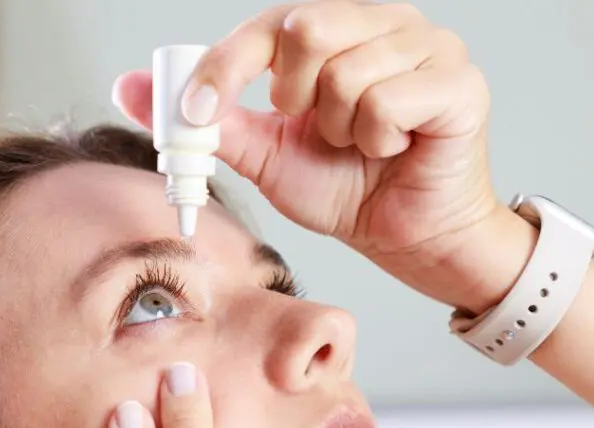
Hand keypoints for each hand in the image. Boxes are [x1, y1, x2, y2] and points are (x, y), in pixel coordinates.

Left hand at [113, 2, 505, 307]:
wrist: (406, 239)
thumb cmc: (348, 192)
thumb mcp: (266, 157)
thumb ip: (211, 122)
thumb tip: (133, 88)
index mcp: (337, 30)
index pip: (269, 24)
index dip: (225, 66)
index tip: (195, 113)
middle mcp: (383, 22)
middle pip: (305, 29)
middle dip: (295, 101)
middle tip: (319, 132)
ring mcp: (428, 45)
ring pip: (346, 75)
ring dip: (341, 133)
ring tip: (363, 148)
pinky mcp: (459, 82)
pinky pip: (387, 102)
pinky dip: (378, 141)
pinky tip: (394, 151)